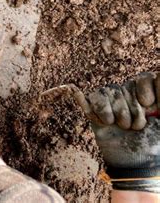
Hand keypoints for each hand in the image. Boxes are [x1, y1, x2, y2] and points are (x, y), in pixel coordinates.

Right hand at [71, 73, 159, 192]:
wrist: (135, 163)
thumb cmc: (154, 144)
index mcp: (147, 95)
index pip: (143, 78)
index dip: (145, 89)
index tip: (149, 105)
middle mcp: (129, 95)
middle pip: (125, 87)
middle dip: (131, 110)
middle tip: (134, 127)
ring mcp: (111, 102)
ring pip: (108, 92)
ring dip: (115, 113)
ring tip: (120, 127)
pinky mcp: (96, 110)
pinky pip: (92, 98)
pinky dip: (95, 108)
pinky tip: (89, 106)